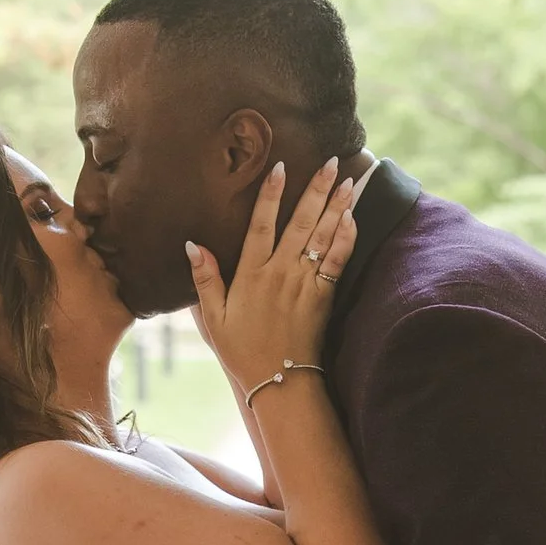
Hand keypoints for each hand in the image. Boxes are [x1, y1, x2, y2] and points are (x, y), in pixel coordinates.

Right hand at [187, 160, 358, 405]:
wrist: (279, 382)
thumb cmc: (243, 350)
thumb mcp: (213, 318)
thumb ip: (205, 279)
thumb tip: (193, 245)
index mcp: (251, 274)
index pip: (261, 224)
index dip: (271, 194)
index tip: (281, 166)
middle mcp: (280, 273)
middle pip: (301, 223)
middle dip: (316, 190)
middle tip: (329, 162)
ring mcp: (305, 284)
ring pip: (324, 237)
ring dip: (337, 207)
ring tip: (347, 180)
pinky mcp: (323, 297)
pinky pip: (338, 262)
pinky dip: (346, 239)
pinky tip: (352, 218)